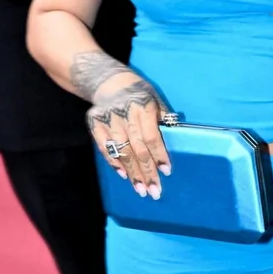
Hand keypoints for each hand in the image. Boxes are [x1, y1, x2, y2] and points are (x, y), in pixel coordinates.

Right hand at [87, 72, 170, 199]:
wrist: (109, 82)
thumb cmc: (139, 93)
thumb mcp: (155, 99)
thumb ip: (163, 119)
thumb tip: (178, 140)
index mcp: (142, 107)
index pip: (151, 137)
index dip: (159, 155)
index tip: (166, 172)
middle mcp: (124, 114)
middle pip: (137, 149)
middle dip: (147, 172)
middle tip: (154, 191)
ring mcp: (108, 120)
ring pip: (122, 152)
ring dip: (132, 173)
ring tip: (141, 190)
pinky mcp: (95, 124)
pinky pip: (105, 148)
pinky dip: (114, 163)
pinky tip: (124, 176)